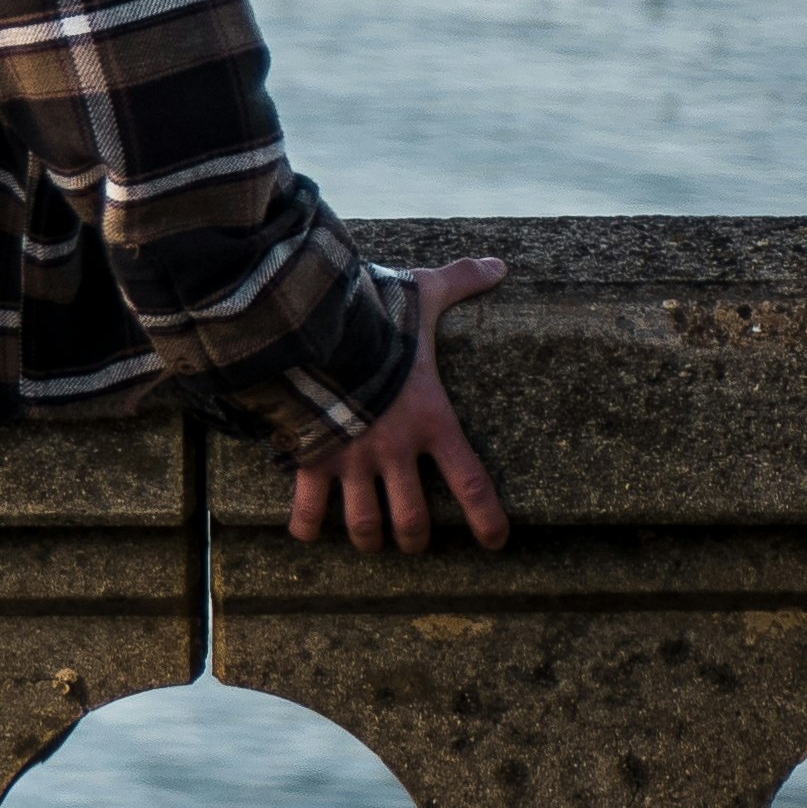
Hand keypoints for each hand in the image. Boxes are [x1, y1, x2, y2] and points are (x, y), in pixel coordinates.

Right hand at [292, 255, 511, 552]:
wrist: (308, 332)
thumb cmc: (371, 317)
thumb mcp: (420, 296)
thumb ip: (460, 282)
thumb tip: (499, 265)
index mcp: (431, 421)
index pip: (472, 483)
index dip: (487, 519)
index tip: (495, 542)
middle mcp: (394, 452)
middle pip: (413, 520)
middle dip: (415, 538)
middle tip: (414, 542)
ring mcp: (351, 461)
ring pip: (365, 525)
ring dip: (369, 538)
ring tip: (370, 542)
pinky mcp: (310, 460)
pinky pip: (307, 509)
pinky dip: (306, 527)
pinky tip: (307, 535)